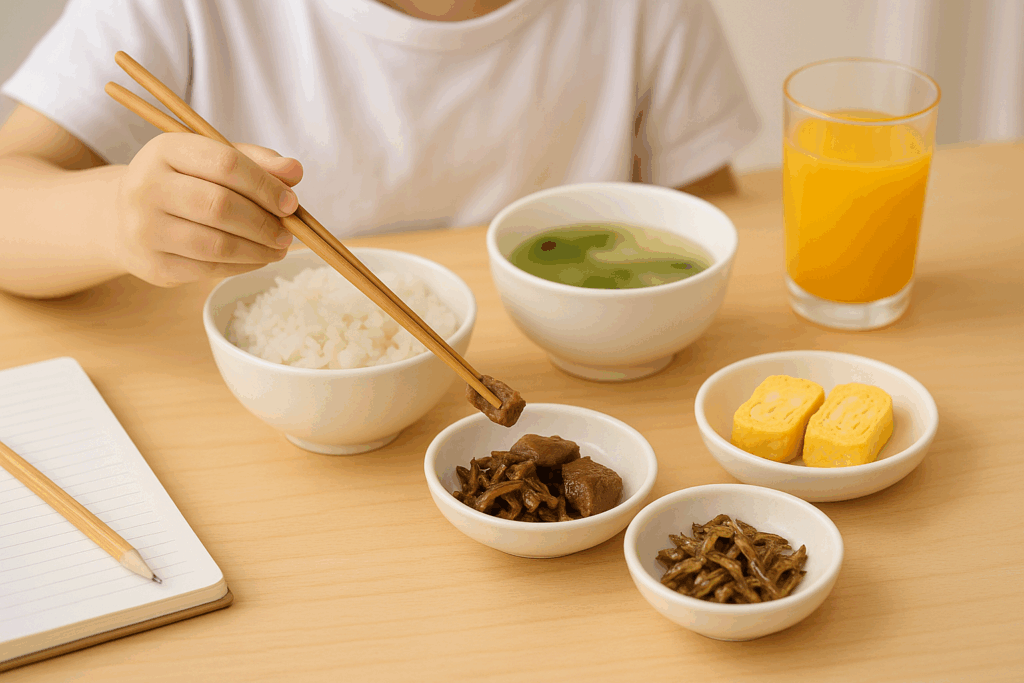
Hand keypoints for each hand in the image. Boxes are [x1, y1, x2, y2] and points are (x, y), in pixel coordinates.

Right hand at [113, 133, 303, 286]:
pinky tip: (258, 258)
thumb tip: (294, 171)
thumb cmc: (183, 184)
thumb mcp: (213, 160)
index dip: (265, 185)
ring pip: (216, 244)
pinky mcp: (154, 264)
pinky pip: (209, 268)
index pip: (226, 164)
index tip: (291, 202)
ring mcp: (145, 228)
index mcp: (166, 150)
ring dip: (258, 250)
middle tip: (288, 232)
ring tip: (279, 248)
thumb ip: (256, 162)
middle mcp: (147, 186)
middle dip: (264, 223)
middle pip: (220, 206)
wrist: (125, 218)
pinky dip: (243, 265)